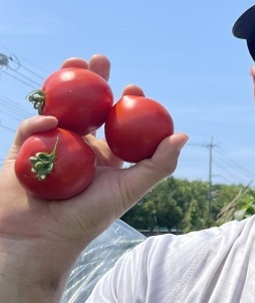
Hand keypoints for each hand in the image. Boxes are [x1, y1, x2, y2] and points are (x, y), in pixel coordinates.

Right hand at [0, 54, 187, 275]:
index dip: (126, 102)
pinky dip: (38, 121)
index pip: (116, 122)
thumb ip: (158, 165)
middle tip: (100, 59)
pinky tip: (50, 121)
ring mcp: (50, 148)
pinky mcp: (21, 152)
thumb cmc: (87, 219)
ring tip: (73, 62)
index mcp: (104, 156)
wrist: (39, 243)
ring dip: (63, 85)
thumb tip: (184, 135)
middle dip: (93, 81)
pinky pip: (30, 130)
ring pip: (57, 109)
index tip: (133, 87)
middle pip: (86, 108)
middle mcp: (78, 149)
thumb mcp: (129, 190)